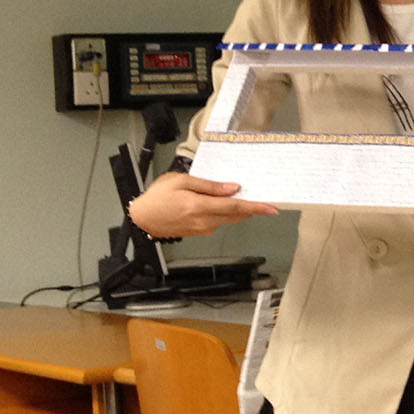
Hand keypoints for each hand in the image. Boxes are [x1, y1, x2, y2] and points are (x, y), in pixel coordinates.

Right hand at [130, 170, 277, 237]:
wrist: (142, 217)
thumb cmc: (158, 196)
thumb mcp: (182, 181)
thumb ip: (210, 186)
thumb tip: (233, 188)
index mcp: (200, 206)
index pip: (235, 207)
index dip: (256, 207)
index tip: (272, 208)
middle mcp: (204, 221)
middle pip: (236, 215)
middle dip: (252, 208)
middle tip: (265, 199)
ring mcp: (202, 229)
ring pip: (229, 220)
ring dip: (240, 211)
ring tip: (248, 199)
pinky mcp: (199, 232)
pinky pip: (219, 222)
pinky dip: (227, 214)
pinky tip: (225, 204)